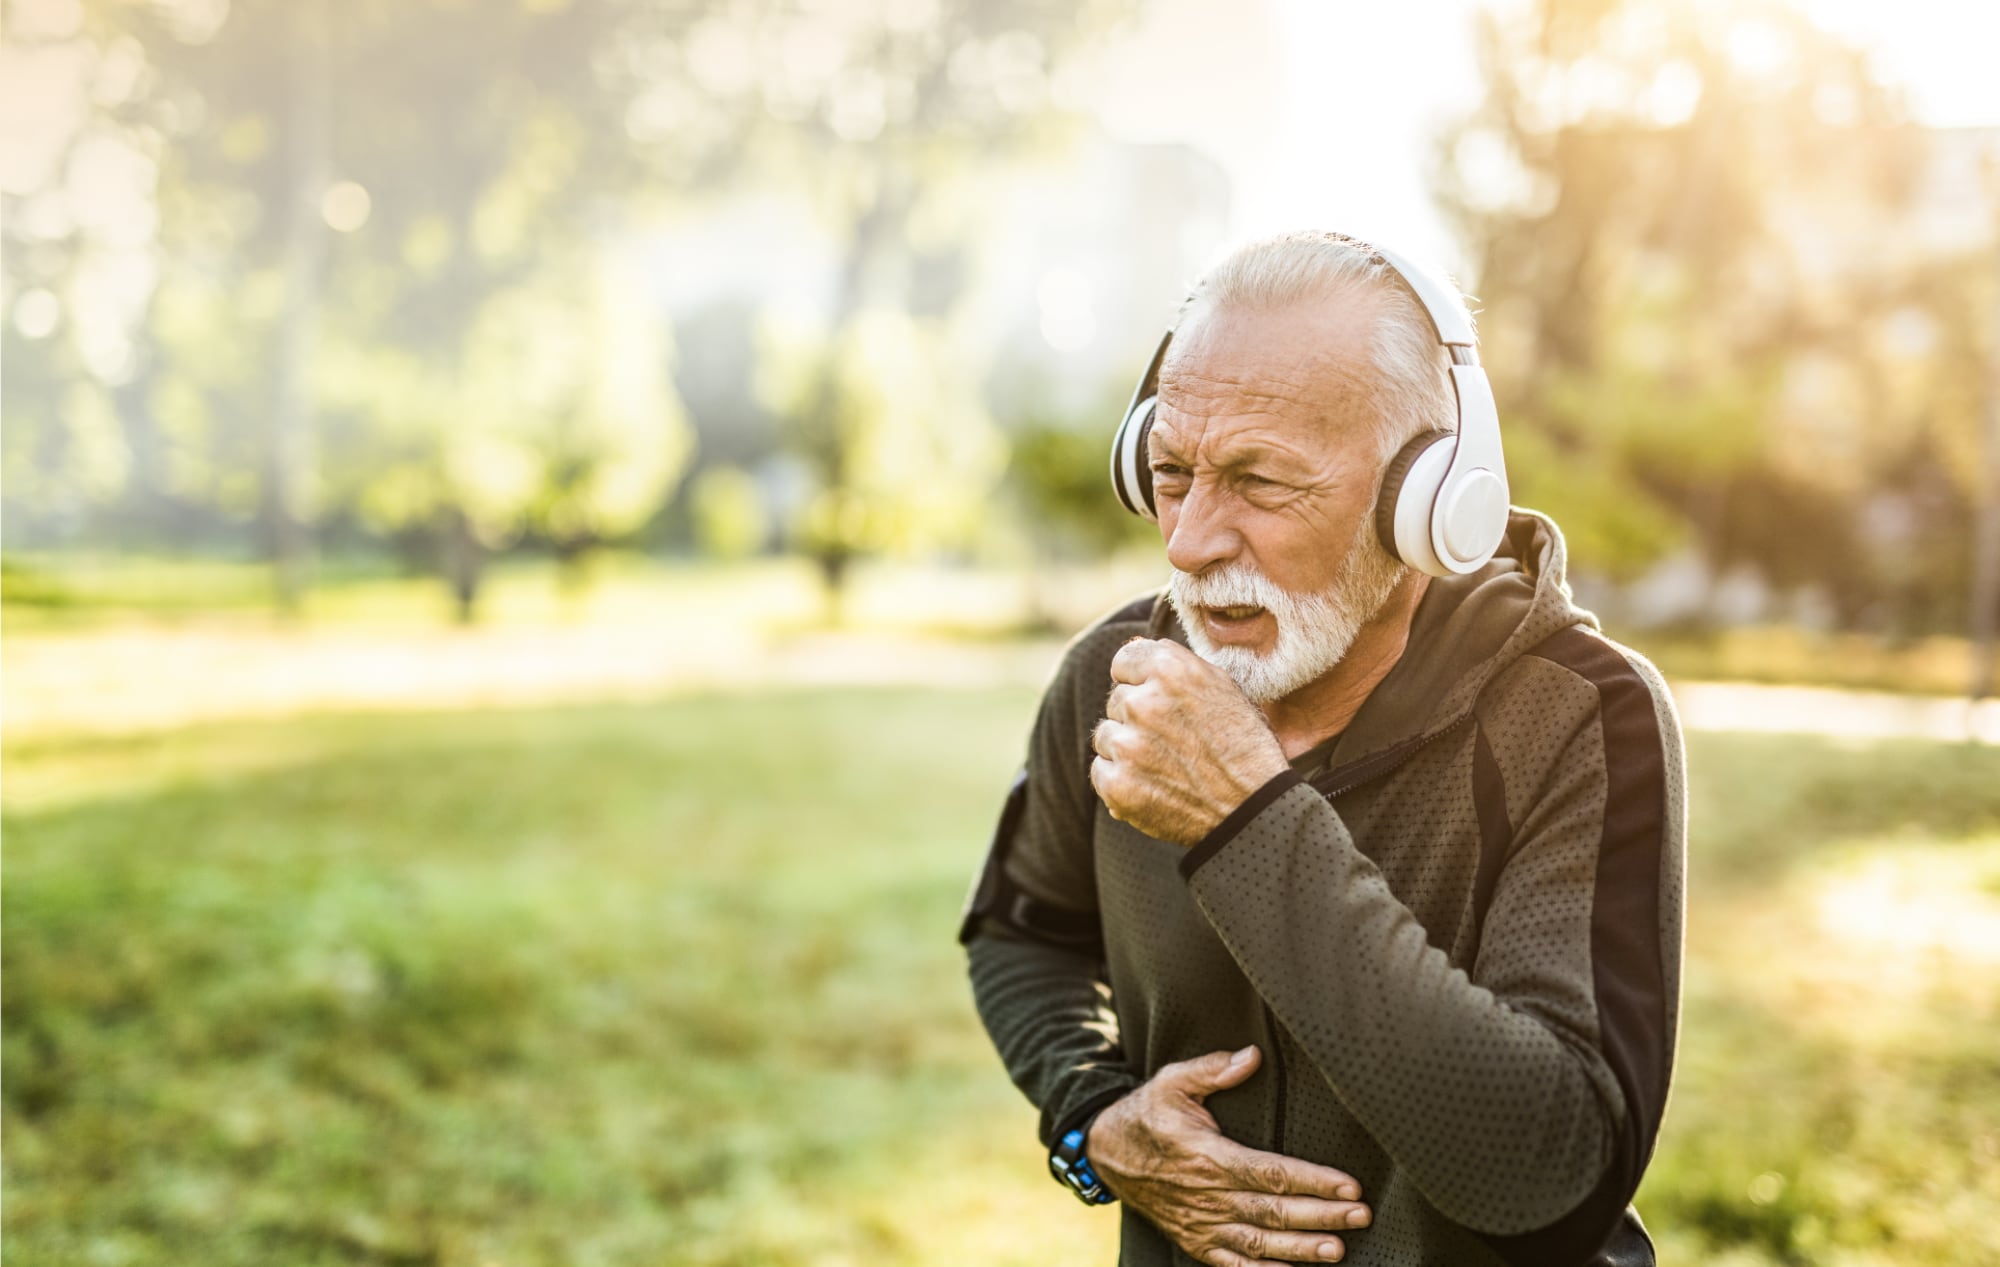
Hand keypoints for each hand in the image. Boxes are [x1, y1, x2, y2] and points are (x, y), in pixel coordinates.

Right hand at [1086, 1046, 1370, 1264]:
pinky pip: (1231, 1265)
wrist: (1106, 1152)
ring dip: (1299, 1249)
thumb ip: (1213, 1070)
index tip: (1348, 1185)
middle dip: (1320, 1215)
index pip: (1270, 1171)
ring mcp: (1199, 1223)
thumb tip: (1251, 1056)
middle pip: (1272, 1209)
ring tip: (1336, 1251)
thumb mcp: (1173, 1082)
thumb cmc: (1148, 1113)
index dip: (1312, 1180)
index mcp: (1207, 1155)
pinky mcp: (1194, 1241)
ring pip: (1258, 1242)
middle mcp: (1206, 1195)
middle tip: (1360, 1216)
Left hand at [1089, 638, 1290, 845]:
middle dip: (1138, 718)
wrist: (1253, 809)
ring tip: (1167, 766)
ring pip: (1106, 736)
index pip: (1123, 662)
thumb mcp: (1221, 687)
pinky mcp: (1117, 785)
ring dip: (1128, 749)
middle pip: (1117, 701)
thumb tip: (1131, 646)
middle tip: (1175, 742)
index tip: (1159, 701)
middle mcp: (1143, 703)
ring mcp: (1127, 746)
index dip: (1141, 681)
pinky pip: (1100, 771)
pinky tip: (1154, 786)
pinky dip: (1121, 780)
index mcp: (1170, 669)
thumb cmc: (1243, 745)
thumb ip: (1174, 663)